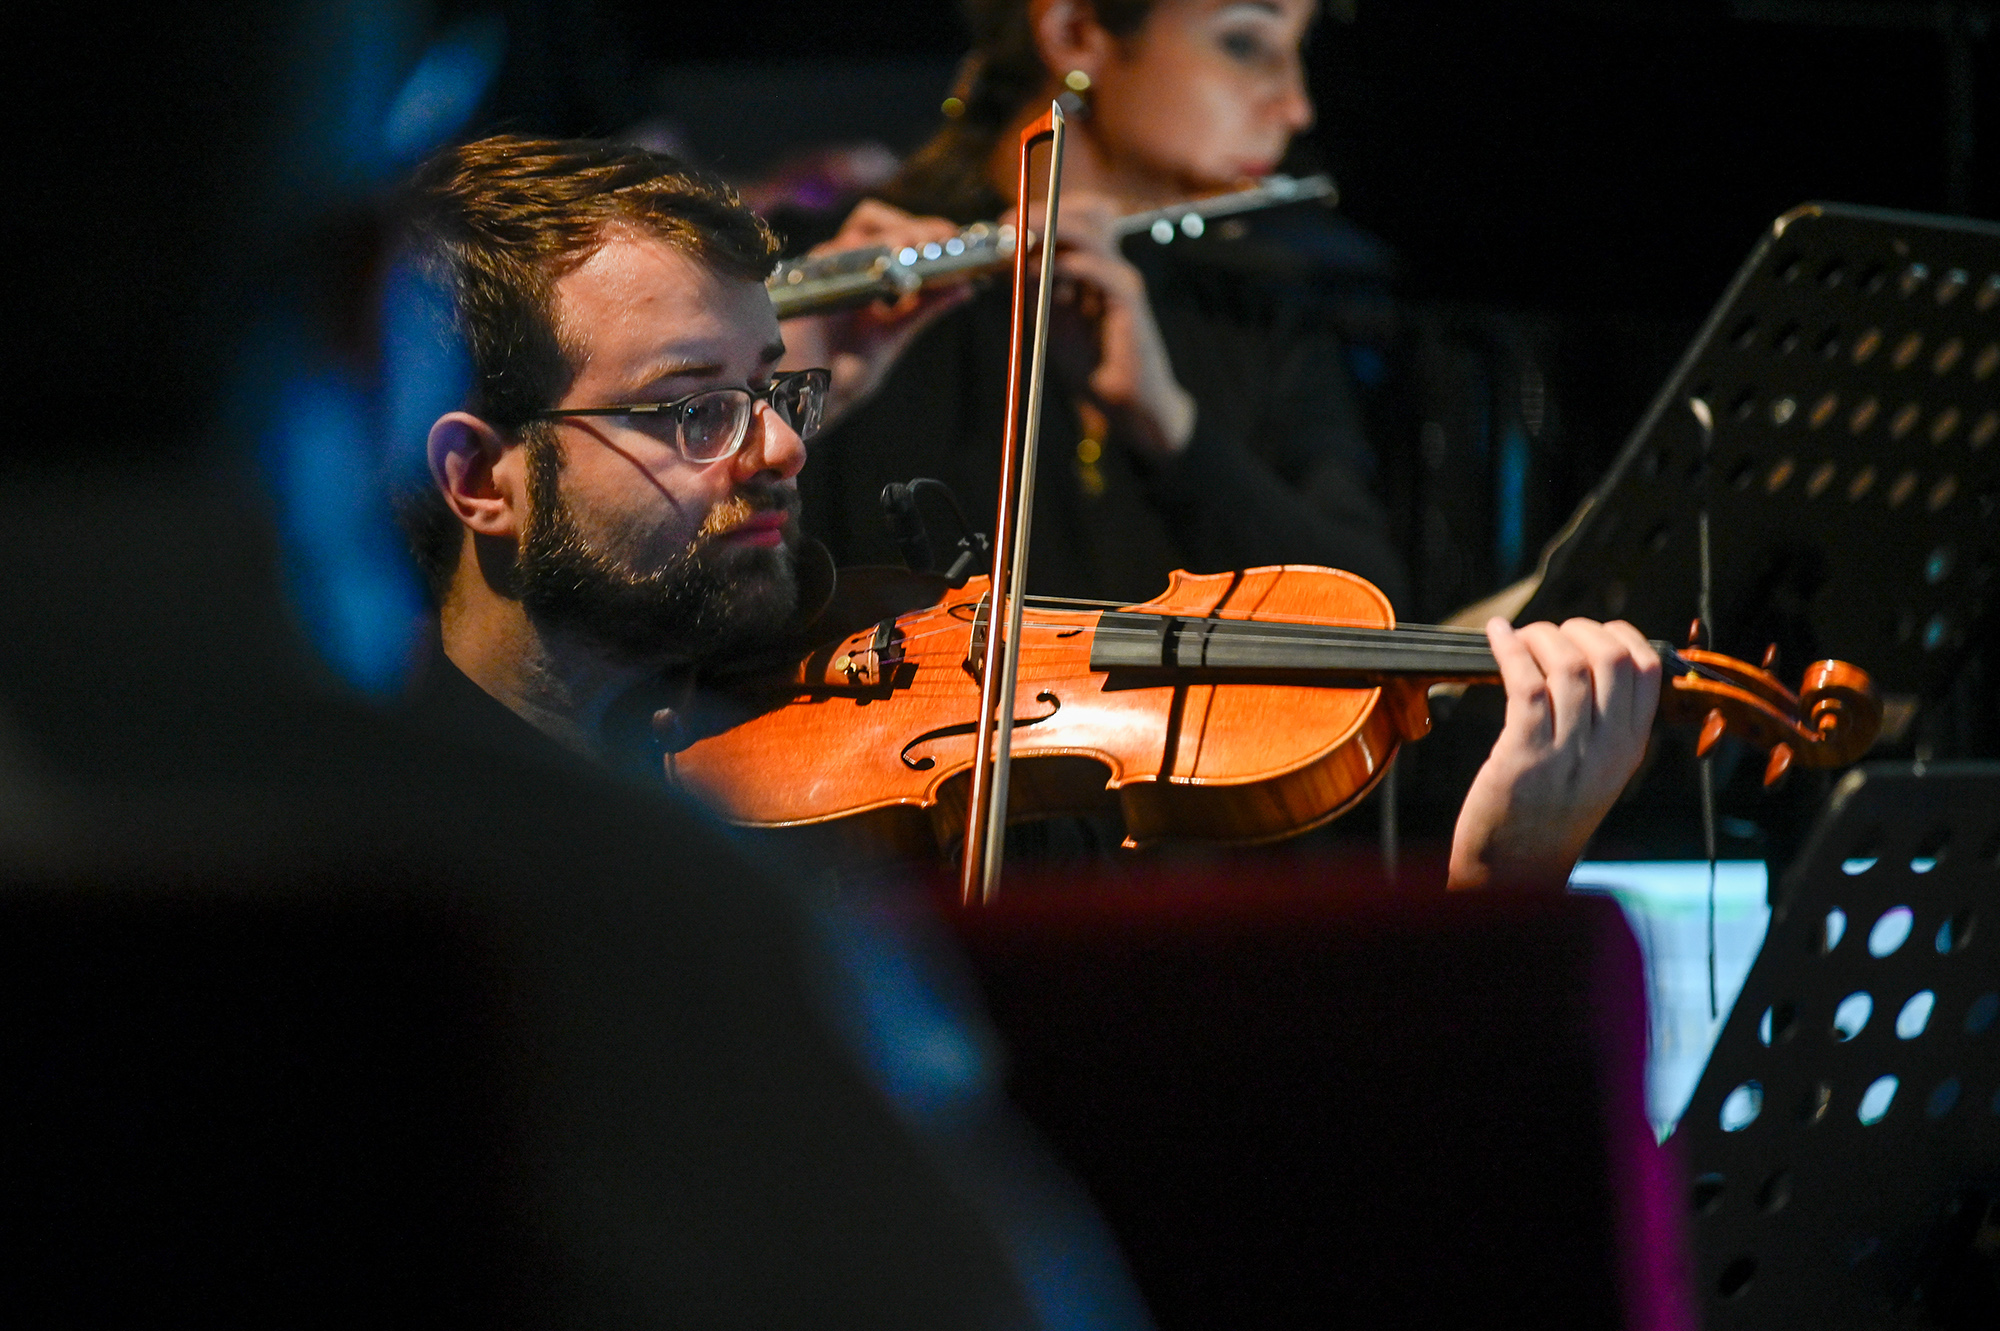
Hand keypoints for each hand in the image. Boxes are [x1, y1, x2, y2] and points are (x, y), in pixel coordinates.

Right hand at [777, 200, 972, 423]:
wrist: (801, 403)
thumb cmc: (838, 376)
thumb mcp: (892, 337)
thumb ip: (925, 310)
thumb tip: (967, 286)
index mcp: (863, 281)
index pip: (893, 237)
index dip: (924, 231)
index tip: (955, 238)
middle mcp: (842, 269)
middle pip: (876, 222)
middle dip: (915, 226)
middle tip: (944, 240)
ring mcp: (824, 270)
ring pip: (862, 228)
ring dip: (899, 231)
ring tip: (924, 248)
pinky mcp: (808, 279)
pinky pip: (843, 252)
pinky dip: (874, 251)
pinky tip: (898, 264)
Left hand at [1013, 193, 1195, 458]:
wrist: (1127, 401)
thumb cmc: (1091, 362)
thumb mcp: (1051, 318)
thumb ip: (1035, 289)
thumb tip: (1008, 260)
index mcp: (1096, 266)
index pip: (1076, 218)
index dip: (1041, 213)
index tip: (1004, 221)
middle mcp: (1111, 265)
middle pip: (1085, 214)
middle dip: (1042, 215)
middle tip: (1008, 223)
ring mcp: (1122, 278)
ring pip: (1089, 234)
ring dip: (1050, 232)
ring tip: (1020, 238)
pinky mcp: (1129, 298)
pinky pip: (1097, 268)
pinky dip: (1067, 264)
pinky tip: (1041, 269)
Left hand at [1448, 618, 1661, 890]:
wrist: (1514, 875)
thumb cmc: (1544, 818)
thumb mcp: (1593, 773)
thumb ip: (1599, 725)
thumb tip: (1583, 660)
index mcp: (1629, 748)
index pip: (1648, 670)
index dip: (1618, 635)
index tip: (1587, 631)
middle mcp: (1607, 749)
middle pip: (1613, 658)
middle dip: (1578, 630)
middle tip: (1548, 633)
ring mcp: (1567, 754)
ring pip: (1569, 666)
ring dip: (1540, 636)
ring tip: (1519, 636)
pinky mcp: (1523, 757)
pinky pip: (1525, 685)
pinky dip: (1509, 650)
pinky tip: (1496, 637)